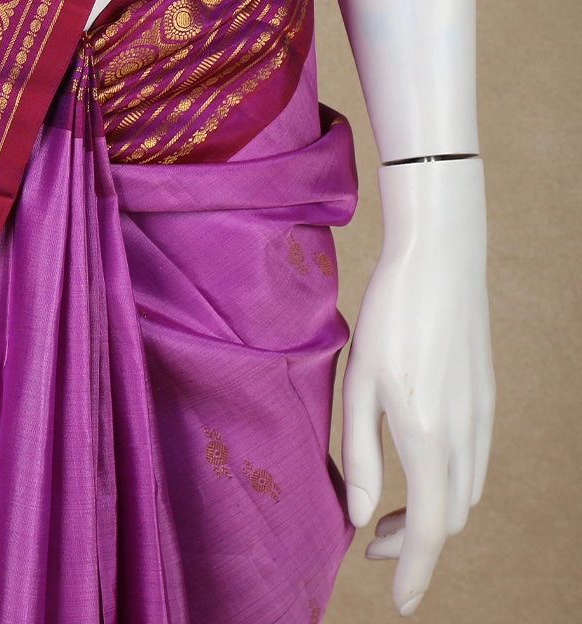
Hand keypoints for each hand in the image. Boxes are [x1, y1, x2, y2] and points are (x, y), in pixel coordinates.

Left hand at [341, 159, 493, 615]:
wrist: (440, 256)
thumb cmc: (389, 313)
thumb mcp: (359, 380)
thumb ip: (361, 454)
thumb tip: (361, 516)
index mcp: (427, 435)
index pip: (431, 530)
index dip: (415, 572)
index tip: (399, 601)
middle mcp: (465, 434)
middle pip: (451, 518)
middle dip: (415, 543)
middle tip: (371, 541)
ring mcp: (482, 415)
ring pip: (467, 492)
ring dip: (434, 514)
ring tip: (389, 510)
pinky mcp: (486, 397)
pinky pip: (475, 461)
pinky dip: (449, 484)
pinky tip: (419, 466)